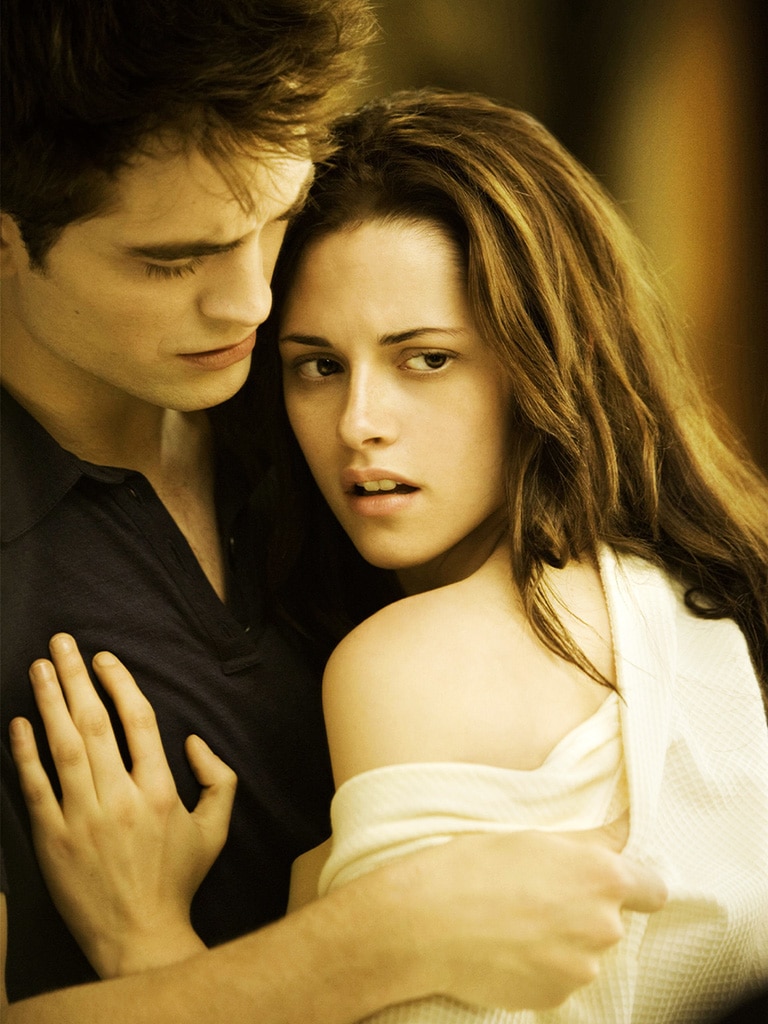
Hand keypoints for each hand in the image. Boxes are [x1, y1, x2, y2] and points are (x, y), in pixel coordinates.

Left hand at [9, 634, 237, 977]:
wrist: (139, 936)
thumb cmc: (179, 880)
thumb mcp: (217, 829)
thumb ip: (218, 778)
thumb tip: (192, 739)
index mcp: (161, 790)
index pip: (138, 720)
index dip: (119, 681)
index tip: (103, 657)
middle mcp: (121, 797)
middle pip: (95, 722)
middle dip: (76, 676)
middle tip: (62, 642)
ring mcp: (84, 818)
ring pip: (63, 747)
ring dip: (49, 702)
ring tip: (39, 667)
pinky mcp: (54, 840)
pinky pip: (37, 787)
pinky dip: (26, 752)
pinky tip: (20, 722)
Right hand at [389, 820, 665, 1010]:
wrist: (427, 922)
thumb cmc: (475, 866)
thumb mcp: (534, 835)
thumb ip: (590, 840)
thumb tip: (624, 830)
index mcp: (601, 877)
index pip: (653, 889)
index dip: (635, 885)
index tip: (612, 882)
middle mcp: (602, 926)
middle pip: (611, 920)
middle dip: (584, 910)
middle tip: (539, 894)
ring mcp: (580, 968)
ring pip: (584, 951)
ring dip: (561, 939)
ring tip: (514, 921)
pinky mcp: (555, 997)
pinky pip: (560, 978)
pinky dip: (541, 965)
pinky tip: (507, 946)